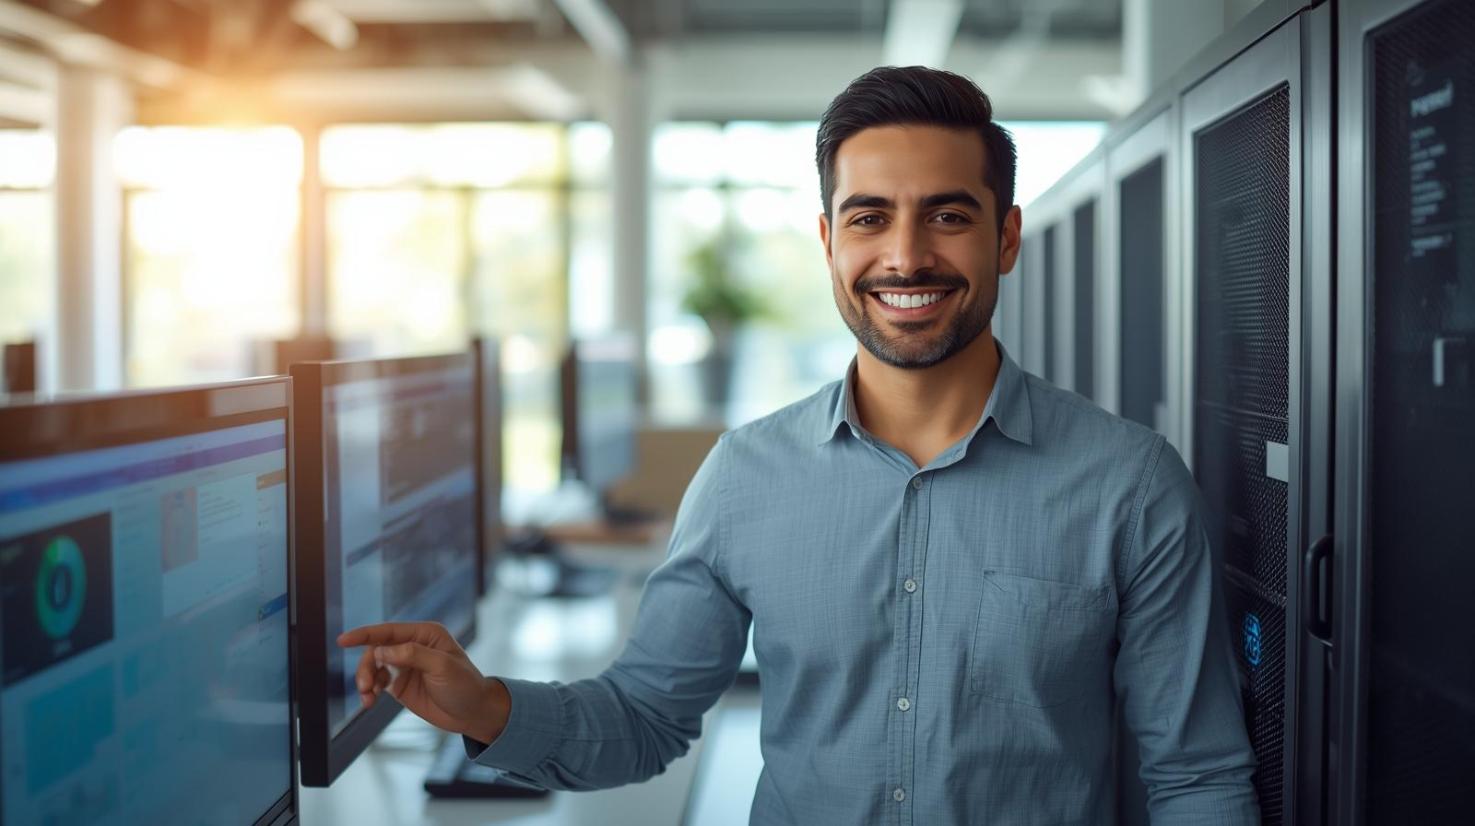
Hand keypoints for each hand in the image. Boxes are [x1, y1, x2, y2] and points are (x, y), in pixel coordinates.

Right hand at [336, 622, 510, 743]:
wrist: (473, 713)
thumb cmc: (465, 686)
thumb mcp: (443, 667)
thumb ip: (413, 655)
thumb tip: (382, 650)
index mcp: (426, 635)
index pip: (389, 631)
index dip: (364, 634)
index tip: (343, 640)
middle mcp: (413, 646)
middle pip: (376, 650)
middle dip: (366, 666)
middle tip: (366, 686)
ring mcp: (405, 665)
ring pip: (373, 667)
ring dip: (366, 680)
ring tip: (367, 696)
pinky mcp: (400, 684)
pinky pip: (377, 683)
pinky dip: (369, 691)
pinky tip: (369, 701)